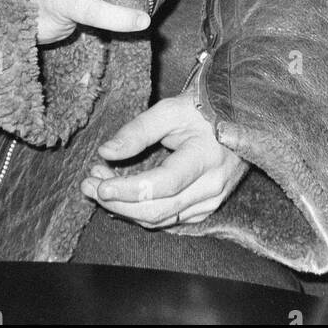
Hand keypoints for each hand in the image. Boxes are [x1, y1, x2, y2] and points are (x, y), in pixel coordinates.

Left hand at [80, 89, 248, 227]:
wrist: (238, 118)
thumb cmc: (204, 109)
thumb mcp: (171, 109)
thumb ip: (138, 130)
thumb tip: (106, 151)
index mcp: (206, 158)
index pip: (162, 185)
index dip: (127, 189)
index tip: (98, 183)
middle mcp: (212, 187)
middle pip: (157, 209)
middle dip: (118, 202)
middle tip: (89, 184)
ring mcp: (212, 202)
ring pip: (161, 219)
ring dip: (125, 208)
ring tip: (100, 186)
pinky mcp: (206, 208)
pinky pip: (170, 219)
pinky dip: (142, 212)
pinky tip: (123, 198)